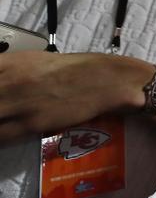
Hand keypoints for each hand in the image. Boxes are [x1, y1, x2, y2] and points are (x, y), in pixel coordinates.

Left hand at [0, 50, 151, 142]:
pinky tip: (2, 135)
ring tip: (5, 119)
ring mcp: (17, 105)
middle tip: (1, 110)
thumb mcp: (30, 62)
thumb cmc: (70, 69)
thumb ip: (4, 71)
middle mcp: (7, 82)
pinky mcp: (30, 124)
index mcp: (6, 63)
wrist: (104, 80)